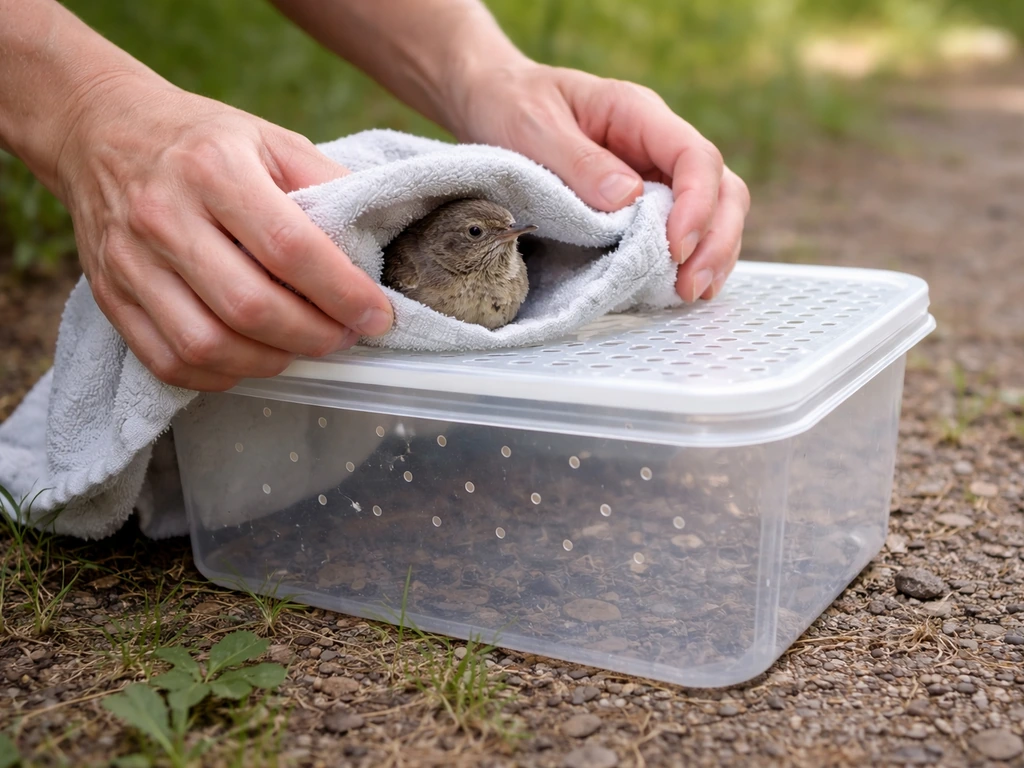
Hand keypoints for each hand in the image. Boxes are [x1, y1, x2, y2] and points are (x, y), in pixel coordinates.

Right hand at [56, 75, 393, 390]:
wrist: (101, 131)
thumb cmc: (203, 142)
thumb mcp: (271, 139)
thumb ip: (326, 185)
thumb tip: (373, 247)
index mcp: (214, 168)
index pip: (290, 248)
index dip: (343, 293)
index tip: (377, 316)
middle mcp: (165, 216)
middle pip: (249, 307)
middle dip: (313, 336)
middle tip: (344, 336)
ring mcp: (131, 261)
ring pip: (206, 344)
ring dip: (270, 362)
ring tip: (301, 348)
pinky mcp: (110, 295)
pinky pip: (167, 360)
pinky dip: (220, 376)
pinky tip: (252, 359)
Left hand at [449, 63, 749, 301]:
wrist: (492, 102)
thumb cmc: (512, 105)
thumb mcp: (534, 127)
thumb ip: (580, 162)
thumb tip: (629, 199)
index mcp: (638, 114)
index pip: (695, 157)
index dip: (697, 205)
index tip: (675, 247)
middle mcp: (656, 146)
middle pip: (721, 188)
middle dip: (715, 240)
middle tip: (690, 286)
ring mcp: (653, 176)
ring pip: (712, 213)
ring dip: (709, 256)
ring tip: (689, 295)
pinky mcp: (640, 206)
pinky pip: (679, 232)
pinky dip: (686, 262)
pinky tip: (676, 290)